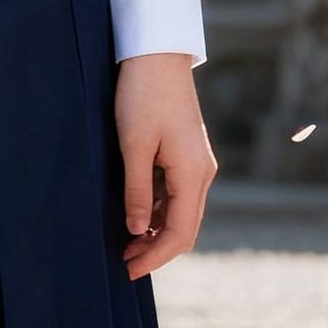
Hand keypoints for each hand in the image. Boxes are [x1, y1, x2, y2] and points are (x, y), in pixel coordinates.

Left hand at [114, 51, 216, 279]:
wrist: (158, 56)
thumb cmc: (143, 96)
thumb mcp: (133, 145)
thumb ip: (136, 191)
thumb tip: (137, 231)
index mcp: (193, 174)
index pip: (178, 233)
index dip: (154, 257)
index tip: (128, 271)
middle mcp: (203, 174)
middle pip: (185, 228)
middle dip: (156, 250)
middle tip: (124, 263)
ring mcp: (198, 164)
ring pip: (181, 213)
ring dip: (156, 232)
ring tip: (125, 243)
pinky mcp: (189, 155)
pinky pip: (177, 194)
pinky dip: (158, 211)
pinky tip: (136, 215)